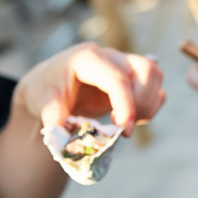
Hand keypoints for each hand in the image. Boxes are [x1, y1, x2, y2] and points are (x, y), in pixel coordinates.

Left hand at [13, 42, 165, 136]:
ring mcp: (123, 65)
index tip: (124, 132)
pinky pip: (156, 89)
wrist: (49, 90)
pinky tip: (130, 118)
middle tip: (122, 126)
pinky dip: (150, 107)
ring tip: (125, 123)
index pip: (117, 78)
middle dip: (141, 102)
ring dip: (147, 105)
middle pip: (146, 70)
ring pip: (155, 76)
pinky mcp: (132, 79)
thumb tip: (67, 141)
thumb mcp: (41, 105)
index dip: (126, 106)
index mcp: (87, 58)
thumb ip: (54, 119)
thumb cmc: (45, 94)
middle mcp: (110, 56)